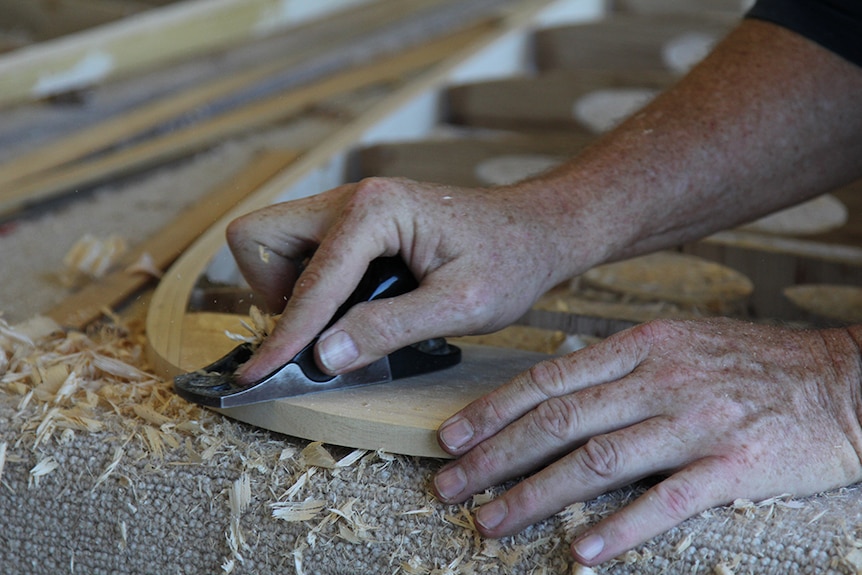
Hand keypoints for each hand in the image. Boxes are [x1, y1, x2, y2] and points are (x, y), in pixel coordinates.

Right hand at [226, 177, 578, 382]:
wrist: (534, 232)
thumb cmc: (508, 260)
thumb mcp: (460, 305)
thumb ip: (391, 327)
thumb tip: (325, 355)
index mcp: (376, 210)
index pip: (310, 282)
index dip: (286, 336)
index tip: (257, 376)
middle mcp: (352, 198)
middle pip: (261, 237)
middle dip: (272, 292)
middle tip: (318, 330)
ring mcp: (350, 207)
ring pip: (275, 243)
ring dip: (289, 289)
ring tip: (345, 320)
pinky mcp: (355, 224)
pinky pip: (302, 251)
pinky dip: (310, 285)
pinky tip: (356, 308)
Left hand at [432, 318, 861, 565]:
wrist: (844, 382)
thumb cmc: (756, 364)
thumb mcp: (680, 343)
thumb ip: (620, 364)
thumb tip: (556, 388)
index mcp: (642, 347)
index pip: (548, 380)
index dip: (493, 410)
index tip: (451, 436)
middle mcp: (660, 379)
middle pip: (558, 421)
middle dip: (494, 456)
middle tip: (449, 485)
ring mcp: (696, 421)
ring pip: (596, 462)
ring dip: (535, 496)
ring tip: (492, 522)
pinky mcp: (734, 466)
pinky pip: (665, 502)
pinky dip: (618, 530)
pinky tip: (580, 552)